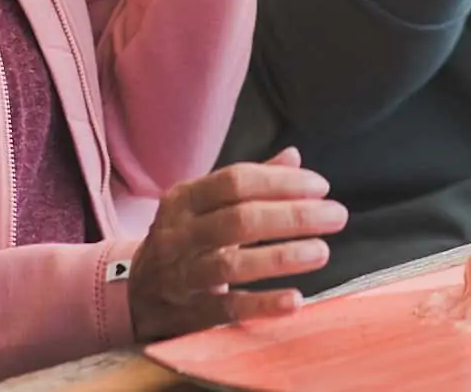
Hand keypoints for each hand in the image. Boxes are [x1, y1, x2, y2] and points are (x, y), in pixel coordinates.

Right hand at [127, 148, 347, 341]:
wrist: (134, 294)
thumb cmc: (184, 241)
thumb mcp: (205, 205)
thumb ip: (249, 183)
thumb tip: (295, 157)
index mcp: (185, 198)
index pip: (236, 181)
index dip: (281, 182)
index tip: (321, 187)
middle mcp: (179, 233)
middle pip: (239, 219)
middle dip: (292, 216)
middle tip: (337, 216)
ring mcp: (180, 275)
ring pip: (231, 264)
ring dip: (281, 257)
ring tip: (321, 252)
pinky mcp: (187, 313)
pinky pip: (226, 309)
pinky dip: (262, 304)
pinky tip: (295, 300)